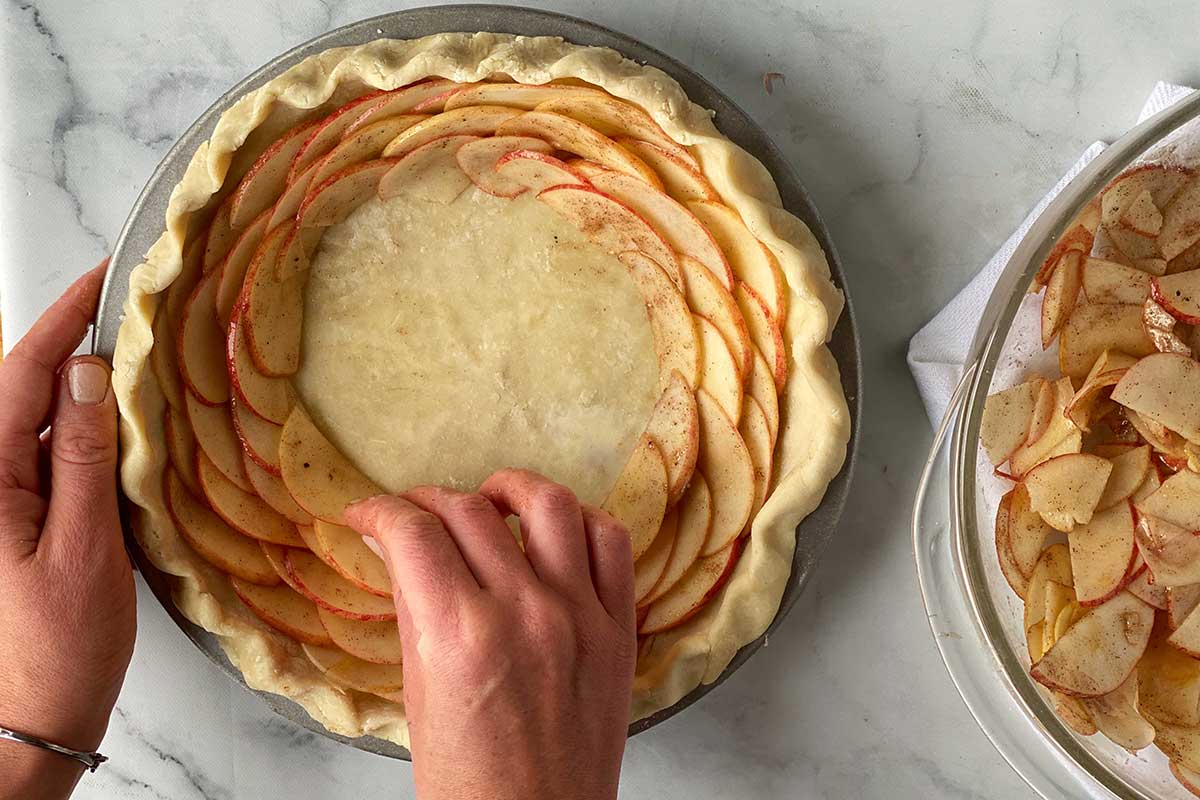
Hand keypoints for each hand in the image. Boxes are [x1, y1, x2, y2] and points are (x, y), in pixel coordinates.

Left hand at [0, 265, 135, 799]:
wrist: (34, 720)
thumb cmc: (56, 648)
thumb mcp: (82, 548)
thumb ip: (78, 457)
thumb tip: (87, 375)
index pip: (22, 374)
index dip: (61, 318)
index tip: (100, 279)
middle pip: (21, 386)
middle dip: (67, 336)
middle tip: (122, 302)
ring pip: (33, 416)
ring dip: (75, 378)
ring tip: (126, 345)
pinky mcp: (18, 518)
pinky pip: (44, 451)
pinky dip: (78, 422)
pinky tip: (113, 415)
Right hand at [346, 469, 635, 799]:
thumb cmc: (467, 784)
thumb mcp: (418, 694)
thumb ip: (412, 608)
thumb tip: (395, 546)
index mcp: (460, 636)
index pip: (413, 534)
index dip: (380, 511)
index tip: (368, 515)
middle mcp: (524, 613)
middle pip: (470, 511)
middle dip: (428, 500)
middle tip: (413, 513)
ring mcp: (580, 616)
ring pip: (551, 504)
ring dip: (511, 488)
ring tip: (490, 499)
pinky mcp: (620, 630)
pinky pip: (612, 543)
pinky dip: (581, 520)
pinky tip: (555, 529)